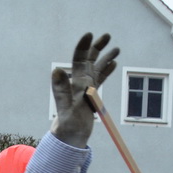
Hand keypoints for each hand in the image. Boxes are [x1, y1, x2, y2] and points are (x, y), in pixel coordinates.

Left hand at [51, 32, 118, 149]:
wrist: (69, 138)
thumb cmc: (67, 125)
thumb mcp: (65, 107)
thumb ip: (61, 89)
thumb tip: (56, 70)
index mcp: (75, 82)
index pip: (79, 59)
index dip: (83, 46)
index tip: (89, 34)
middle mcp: (80, 82)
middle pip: (89, 60)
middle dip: (97, 47)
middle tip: (107, 35)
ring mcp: (86, 88)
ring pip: (97, 68)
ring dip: (105, 57)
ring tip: (116, 48)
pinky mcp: (91, 95)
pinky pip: (101, 79)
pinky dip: (107, 71)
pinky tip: (114, 64)